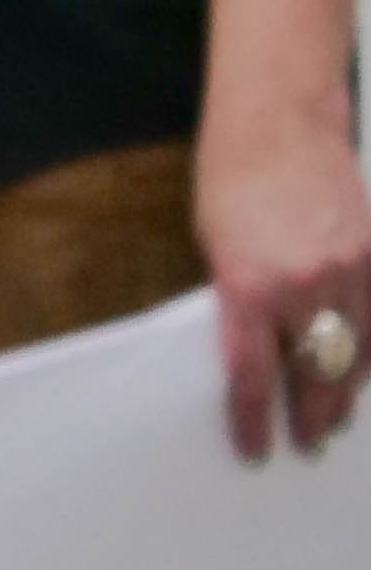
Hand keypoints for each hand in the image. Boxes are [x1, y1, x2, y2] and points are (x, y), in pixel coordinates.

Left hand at [201, 126, 370, 460]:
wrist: (281, 124)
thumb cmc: (231, 179)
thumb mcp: (214, 248)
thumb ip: (239, 301)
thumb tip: (258, 347)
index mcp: (249, 285)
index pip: (252, 374)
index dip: (252, 419)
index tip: (254, 446)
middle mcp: (305, 284)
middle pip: (314, 374)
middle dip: (310, 415)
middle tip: (307, 441)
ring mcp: (350, 270)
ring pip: (356, 355)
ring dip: (345, 392)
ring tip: (336, 420)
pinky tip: (362, 371)